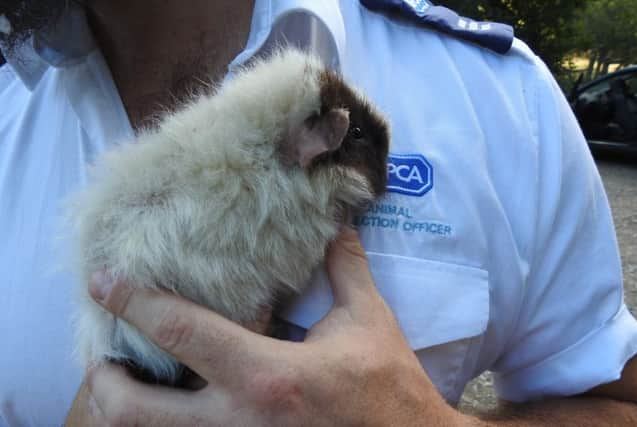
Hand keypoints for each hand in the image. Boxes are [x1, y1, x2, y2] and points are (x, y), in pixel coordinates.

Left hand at [85, 226, 469, 425]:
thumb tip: (337, 222)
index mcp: (268, 374)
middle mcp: (239, 421)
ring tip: (126, 383)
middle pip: (138, 412)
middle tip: (100, 356)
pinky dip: (167, 425)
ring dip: (127, 411)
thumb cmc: (387, 389)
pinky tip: (174, 404)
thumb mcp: (368, 321)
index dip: (135, 301)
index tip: (103, 280)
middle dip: (104, 382)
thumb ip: (345, 268)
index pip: (182, 330)